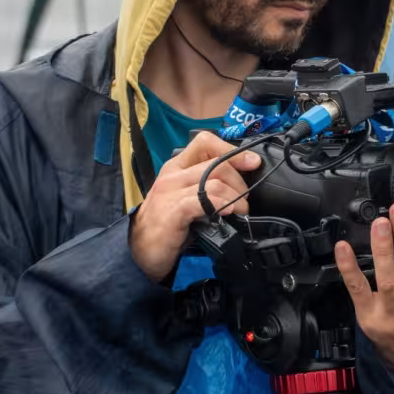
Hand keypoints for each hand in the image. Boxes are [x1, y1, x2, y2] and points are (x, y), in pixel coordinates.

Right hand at [130, 131, 260, 282]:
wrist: (141, 251)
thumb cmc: (167, 225)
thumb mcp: (186, 198)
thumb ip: (205, 186)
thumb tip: (239, 184)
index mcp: (176, 167)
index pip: (205, 142)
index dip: (232, 150)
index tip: (252, 162)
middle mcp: (173, 174)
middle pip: (217, 163)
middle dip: (240, 181)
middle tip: (245, 200)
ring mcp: (171, 191)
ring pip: (215, 181)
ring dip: (236, 197)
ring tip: (241, 211)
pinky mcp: (173, 211)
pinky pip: (204, 200)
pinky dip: (222, 205)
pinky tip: (227, 213)